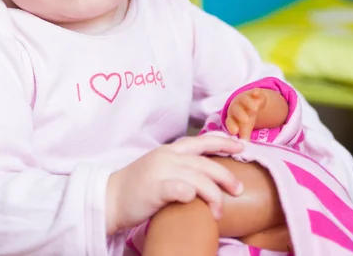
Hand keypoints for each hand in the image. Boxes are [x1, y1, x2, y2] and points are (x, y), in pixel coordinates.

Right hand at [106, 135, 244, 234]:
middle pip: (205, 163)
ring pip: (198, 178)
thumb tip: (208, 175)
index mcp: (170, 151)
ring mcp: (161, 172)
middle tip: (238, 189)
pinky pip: (178, 188)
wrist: (111, 197)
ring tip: (218, 211)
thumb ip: (182, 167)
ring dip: (213, 195)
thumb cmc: (139, 187)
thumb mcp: (161, 168)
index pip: (202, 142)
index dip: (223, 142)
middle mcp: (168, 157)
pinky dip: (190, 193)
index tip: (241, 146)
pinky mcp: (154, 189)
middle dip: (226, 176)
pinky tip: (195, 200)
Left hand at [225, 88, 288, 139]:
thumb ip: (244, 137)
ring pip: (245, 101)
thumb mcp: (245, 128)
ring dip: (249, 104)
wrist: (247, 102)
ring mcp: (245, 99)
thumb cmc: (244, 118)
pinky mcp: (253, 93)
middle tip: (245, 120)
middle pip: (236, 110)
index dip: (231, 126)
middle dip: (240, 115)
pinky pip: (254, 92)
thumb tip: (244, 150)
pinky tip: (258, 93)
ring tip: (255, 108)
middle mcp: (237, 108)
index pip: (230, 122)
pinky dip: (256, 92)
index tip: (234, 131)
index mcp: (232, 117)